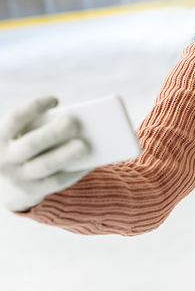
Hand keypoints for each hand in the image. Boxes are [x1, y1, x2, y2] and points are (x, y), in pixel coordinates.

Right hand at [0, 96, 90, 211]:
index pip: (16, 118)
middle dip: (54, 132)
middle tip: (75, 123)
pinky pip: (55, 181)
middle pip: (32, 143)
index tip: (55, 100)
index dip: (34, 107)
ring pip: (44, 165)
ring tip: (86, 145)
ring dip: (66, 154)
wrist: (9, 182)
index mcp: (1, 136)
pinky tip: (89, 163)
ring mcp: (18, 177)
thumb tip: (76, 122)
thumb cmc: (24, 145)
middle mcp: (5, 158)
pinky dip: (73, 172)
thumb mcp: (23, 135)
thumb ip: (40, 127)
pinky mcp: (32, 190)